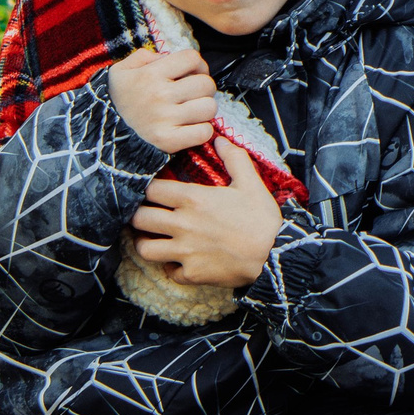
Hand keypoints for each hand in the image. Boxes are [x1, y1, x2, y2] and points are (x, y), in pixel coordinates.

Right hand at [107, 47, 217, 153]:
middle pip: (206, 83)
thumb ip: (145, 57)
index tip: (191, 73)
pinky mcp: (168, 141)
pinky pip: (204, 132)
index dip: (197, 64)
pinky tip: (190, 127)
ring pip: (209, 107)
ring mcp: (165, 119)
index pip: (193, 58)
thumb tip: (167, 58)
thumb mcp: (122, 70)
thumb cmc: (117, 100)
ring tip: (191, 111)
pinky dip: (202, 130)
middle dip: (203, 87)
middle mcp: (160, 94)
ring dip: (203, 109)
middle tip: (191, 94)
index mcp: (151, 73)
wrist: (101, 133)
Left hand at [131, 140, 283, 287]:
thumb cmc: (261, 218)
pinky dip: (170, 267)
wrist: (274, 255)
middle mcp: (182, 225)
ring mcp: (184, 251)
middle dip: (138, 214)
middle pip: (139, 219)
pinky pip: (168, 271)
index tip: (152, 190)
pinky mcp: (191, 273)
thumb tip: (219, 140)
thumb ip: (233, 158)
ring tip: (152, 238)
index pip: (151, 189)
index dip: (147, 188)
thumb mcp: (251, 183)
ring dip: (145, 242)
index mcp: (192, 199)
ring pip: (145, 248)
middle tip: (145, 213)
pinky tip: (178, 261)